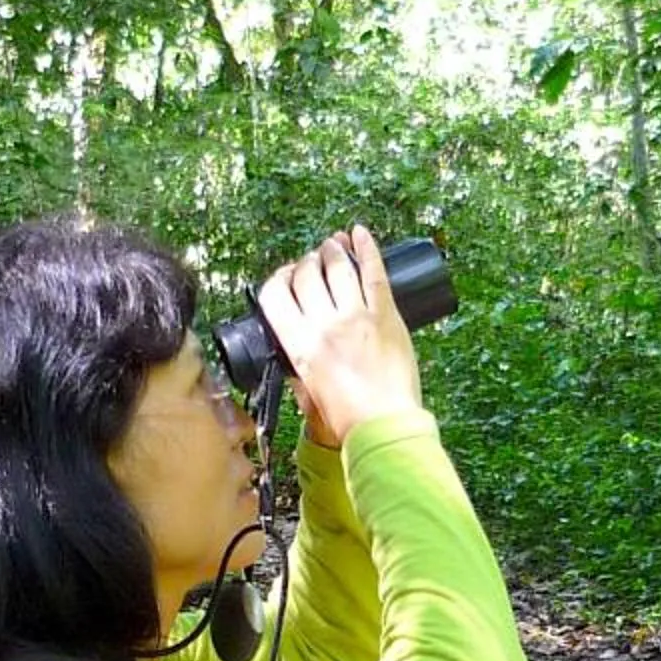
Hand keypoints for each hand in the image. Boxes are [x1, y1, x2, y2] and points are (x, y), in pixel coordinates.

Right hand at [254, 226, 422, 449]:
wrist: (383, 427)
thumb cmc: (346, 418)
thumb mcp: (307, 392)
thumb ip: (298, 368)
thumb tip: (295, 352)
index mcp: (298, 344)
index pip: (275, 295)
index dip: (279, 278)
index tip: (287, 275)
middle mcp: (323, 325)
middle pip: (306, 275)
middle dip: (306, 262)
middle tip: (313, 261)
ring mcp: (355, 317)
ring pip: (338, 267)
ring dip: (333, 249)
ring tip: (334, 244)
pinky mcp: (385, 315)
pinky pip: (373, 272)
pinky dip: (366, 247)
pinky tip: (359, 233)